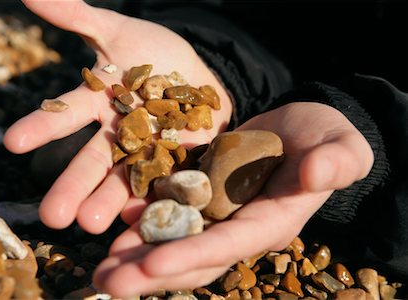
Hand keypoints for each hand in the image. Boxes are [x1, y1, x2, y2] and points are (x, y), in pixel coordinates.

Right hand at [3, 0, 231, 232]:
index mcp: (100, 104)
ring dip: (108, 201)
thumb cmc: (157, 53)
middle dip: (73, 186)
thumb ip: (78, 17)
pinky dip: (154, 198)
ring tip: (90, 224)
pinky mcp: (176, 163)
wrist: (200, 77)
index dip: (41, 127)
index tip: (13, 142)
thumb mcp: (119, 32)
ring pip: (124, 179)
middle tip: (53, 216)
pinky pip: (164, 181)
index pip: (66, 115)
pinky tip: (141, 217)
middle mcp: (118, 134)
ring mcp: (147, 151)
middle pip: (93, 161)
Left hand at [93, 102, 373, 296]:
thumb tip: (317, 175)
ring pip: (175, 240)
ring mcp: (218, 212)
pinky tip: (112, 222)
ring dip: (137, 254)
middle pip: (193, 255)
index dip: (191, 256)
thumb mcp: (338, 145)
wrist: (301, 128)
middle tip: (106, 282)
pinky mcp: (203, 193)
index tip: (150, 267)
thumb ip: (333, 162)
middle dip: (150, 270)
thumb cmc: (325, 136)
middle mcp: (239, 226)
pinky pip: (170, 211)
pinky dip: (142, 221)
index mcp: (271, 221)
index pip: (228, 245)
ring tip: (99, 268)